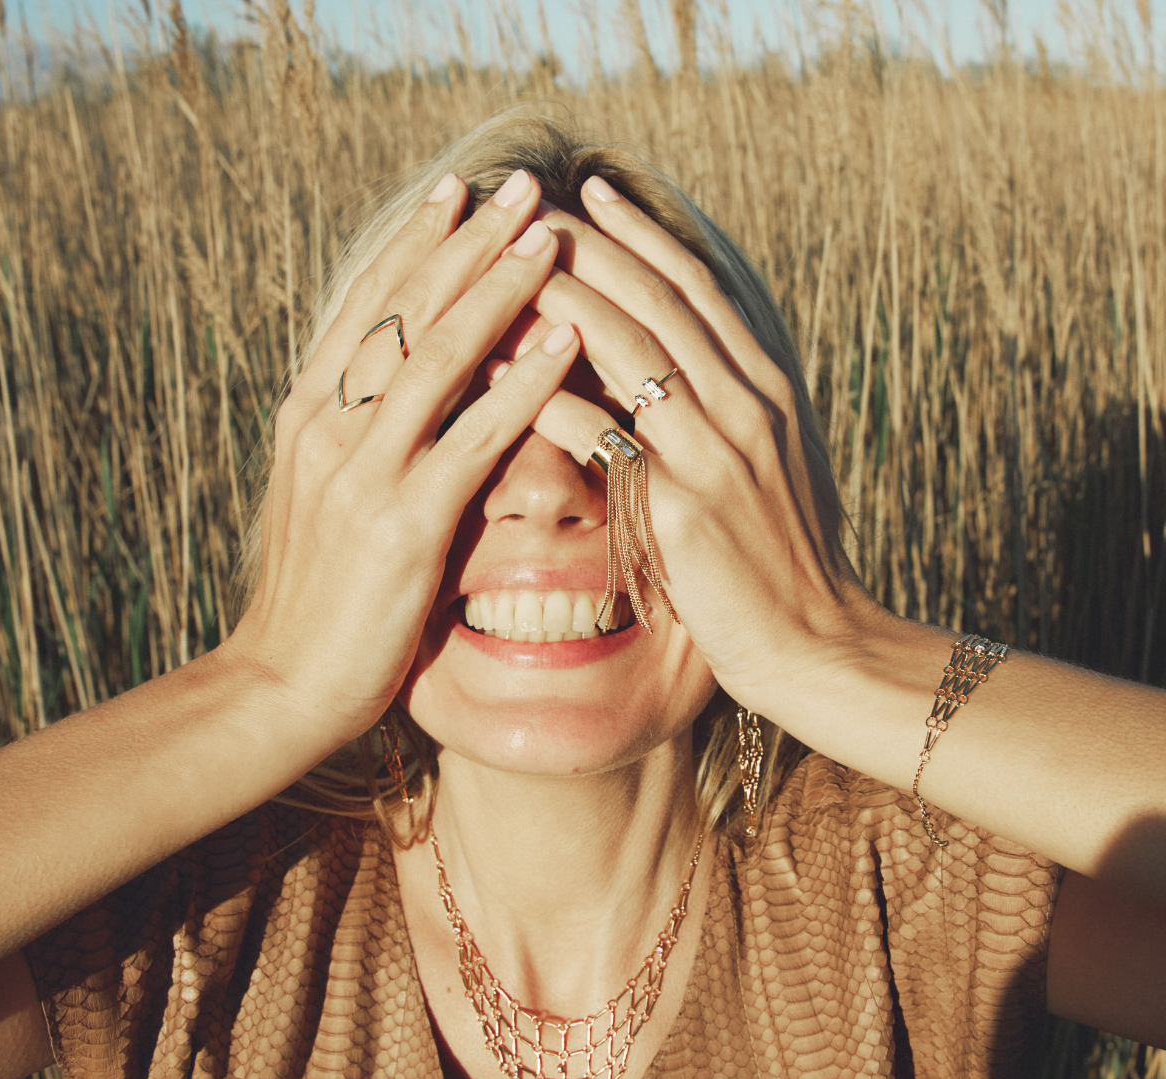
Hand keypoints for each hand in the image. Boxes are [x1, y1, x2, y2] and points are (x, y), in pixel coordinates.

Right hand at [227, 170, 579, 749]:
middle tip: (520, 187)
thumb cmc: (315, 595)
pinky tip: (561, 341)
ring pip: (438, 356)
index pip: (367, 306)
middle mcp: (327, 426)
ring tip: (549, 237)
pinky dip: (520, 383)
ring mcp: (362, 471)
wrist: (280, 682)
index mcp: (307, 415)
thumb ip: (358, 440)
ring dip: (498, 289)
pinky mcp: (403, 522)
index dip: (415, 244)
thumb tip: (401, 393)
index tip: (458, 192)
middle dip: (465, 242)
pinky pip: (473, 436)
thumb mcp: (324, 498)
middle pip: (404, 311)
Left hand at [511, 178, 875, 729]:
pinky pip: (603, 434)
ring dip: (560, 299)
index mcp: (768, 390)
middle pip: (657, 299)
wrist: (821, 644)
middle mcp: (748, 406)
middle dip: (587, 244)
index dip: (640, 235)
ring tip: (499, 265)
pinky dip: (547, 398)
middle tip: (522, 205)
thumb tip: (689, 373)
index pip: (696, 289)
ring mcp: (718, 453)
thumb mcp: (773, 469)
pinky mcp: (684, 509)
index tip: (590, 193)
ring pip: (630, 350)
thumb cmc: (788, 563)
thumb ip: (735, 414)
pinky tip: (499, 373)